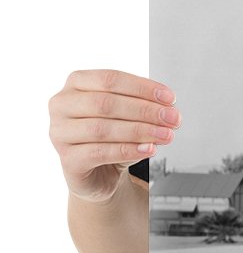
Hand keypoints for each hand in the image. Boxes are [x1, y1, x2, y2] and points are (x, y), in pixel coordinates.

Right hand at [49, 70, 180, 201]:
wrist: (100, 173)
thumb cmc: (112, 138)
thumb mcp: (128, 116)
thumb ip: (143, 107)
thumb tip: (168, 110)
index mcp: (76, 84)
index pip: (110, 79)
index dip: (142, 87)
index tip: (170, 98)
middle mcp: (62, 105)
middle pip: (106, 103)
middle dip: (145, 110)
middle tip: (173, 118)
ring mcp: (59, 133)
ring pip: (103, 129)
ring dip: (140, 131)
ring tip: (166, 135)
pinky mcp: (67, 159)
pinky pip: (99, 153)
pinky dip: (129, 150)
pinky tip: (149, 149)